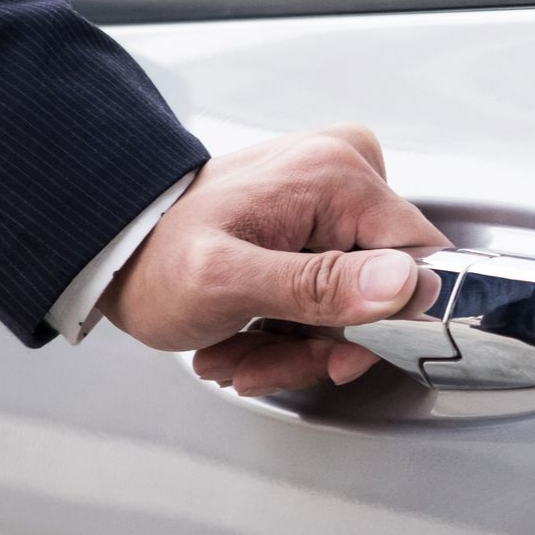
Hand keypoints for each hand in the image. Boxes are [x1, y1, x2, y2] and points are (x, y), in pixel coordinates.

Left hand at [98, 125, 446, 394]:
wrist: (113, 246)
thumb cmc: (153, 257)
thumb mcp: (228, 282)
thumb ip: (316, 287)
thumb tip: (401, 285)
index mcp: (336, 174)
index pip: (421, 260)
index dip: (386, 323)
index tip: (336, 355)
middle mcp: (345, 171)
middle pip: (384, 287)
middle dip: (323, 341)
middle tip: (262, 363)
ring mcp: (333, 194)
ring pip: (358, 299)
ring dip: (299, 344)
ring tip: (239, 354)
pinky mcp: (320, 217)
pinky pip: (334, 289)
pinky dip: (291, 327)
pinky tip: (245, 339)